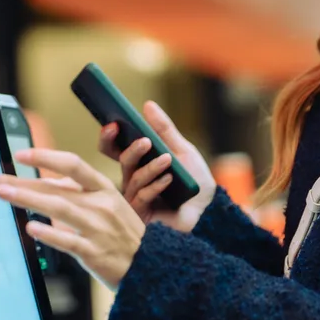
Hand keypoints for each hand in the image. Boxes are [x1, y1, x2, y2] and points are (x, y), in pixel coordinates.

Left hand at [0, 149, 145, 289]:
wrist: (152, 267)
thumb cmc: (123, 234)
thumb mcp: (108, 205)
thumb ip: (77, 193)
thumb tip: (43, 183)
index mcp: (104, 188)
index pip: (72, 164)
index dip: (46, 156)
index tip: (20, 154)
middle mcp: (100, 205)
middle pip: (55, 187)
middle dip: (19, 181)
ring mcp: (97, 229)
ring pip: (59, 209)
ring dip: (28, 199)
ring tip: (3, 194)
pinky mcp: (94, 253)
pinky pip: (68, 241)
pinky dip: (49, 234)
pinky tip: (30, 228)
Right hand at [98, 101, 215, 232]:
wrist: (210, 214)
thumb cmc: (195, 184)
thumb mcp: (183, 151)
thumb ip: (165, 130)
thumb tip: (147, 104)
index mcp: (139, 164)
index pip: (114, 149)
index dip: (109, 138)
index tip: (113, 124)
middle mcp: (133, 181)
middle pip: (122, 161)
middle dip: (131, 150)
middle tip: (145, 141)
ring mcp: (135, 199)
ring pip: (133, 178)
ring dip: (151, 167)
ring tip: (167, 158)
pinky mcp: (142, 215)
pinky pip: (141, 196)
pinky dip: (155, 185)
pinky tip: (169, 179)